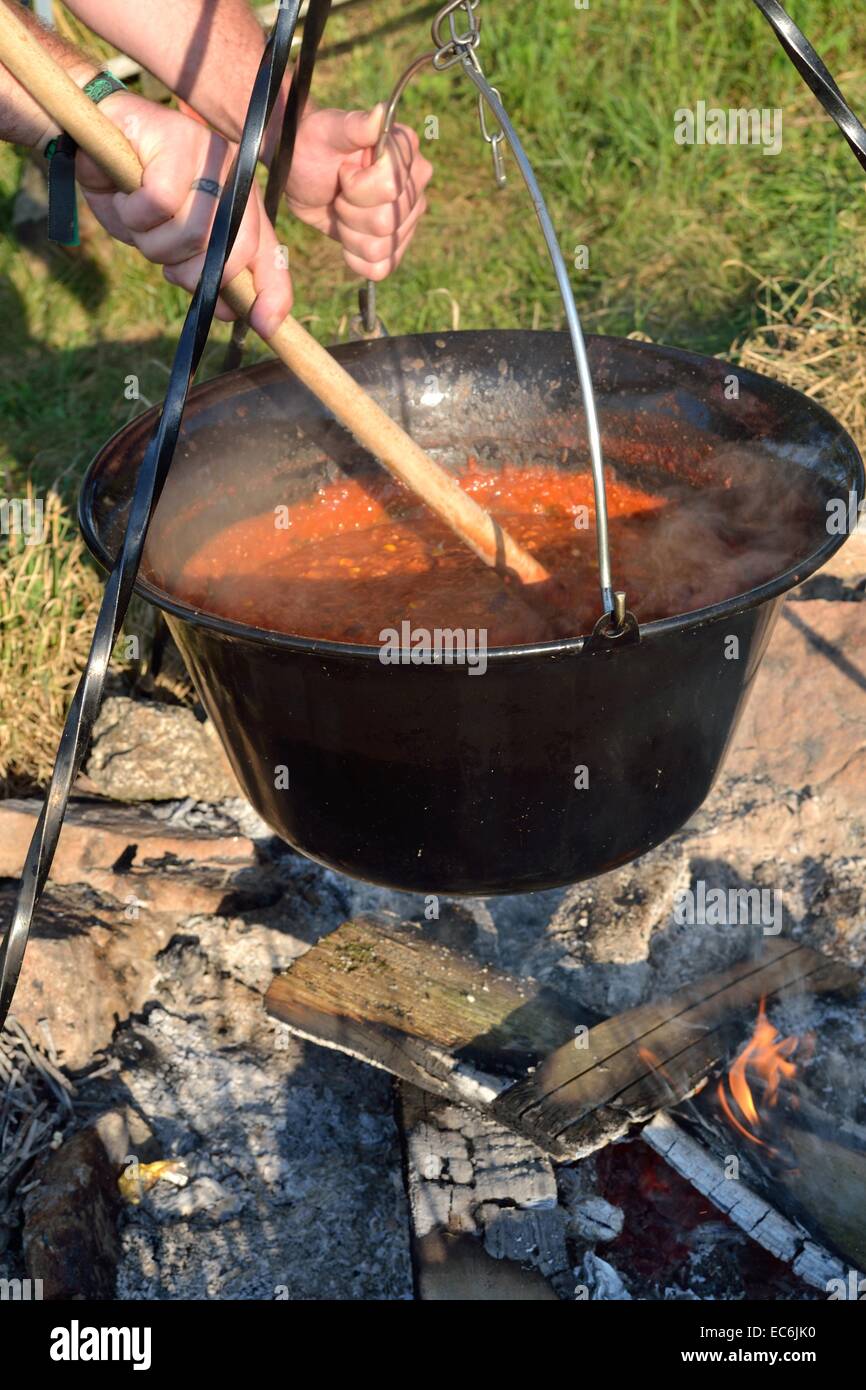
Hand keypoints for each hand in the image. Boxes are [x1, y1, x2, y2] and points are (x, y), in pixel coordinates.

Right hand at [75, 91, 291, 338]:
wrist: (90, 144)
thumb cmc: (135, 199)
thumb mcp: (174, 245)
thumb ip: (206, 273)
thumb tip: (233, 312)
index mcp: (242, 204)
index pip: (269, 255)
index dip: (271, 295)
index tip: (265, 326)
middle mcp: (234, 177)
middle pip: (228, 251)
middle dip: (189, 272)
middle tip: (163, 255)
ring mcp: (208, 153)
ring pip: (190, 232)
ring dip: (152, 242)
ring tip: (139, 218)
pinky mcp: (175, 137)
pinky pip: (158, 203)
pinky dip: (133, 213)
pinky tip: (126, 196)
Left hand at [284, 104, 432, 280]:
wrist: (302, 171)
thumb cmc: (314, 144)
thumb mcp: (328, 130)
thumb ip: (356, 124)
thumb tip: (381, 113)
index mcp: (406, 155)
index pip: (390, 189)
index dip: (357, 187)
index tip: (344, 171)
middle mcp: (414, 187)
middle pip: (385, 223)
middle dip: (350, 211)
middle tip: (340, 191)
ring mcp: (407, 220)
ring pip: (381, 248)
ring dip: (350, 233)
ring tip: (343, 209)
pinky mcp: (394, 245)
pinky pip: (381, 268)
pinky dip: (356, 257)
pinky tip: (347, 235)